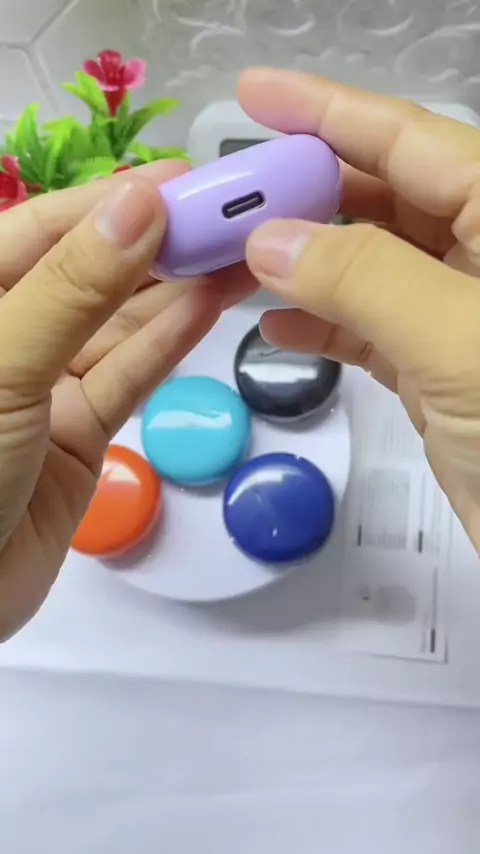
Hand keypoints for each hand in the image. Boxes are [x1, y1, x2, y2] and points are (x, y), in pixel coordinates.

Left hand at [0, 163, 255, 639]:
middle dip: (156, 244)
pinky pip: (126, 377)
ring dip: (174, 290)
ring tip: (239, 254)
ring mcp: (44, 386)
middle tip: (230, 215)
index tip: (184, 179)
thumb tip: (140, 206)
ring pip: (117, 326)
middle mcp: (9, 334)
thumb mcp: (2, 364)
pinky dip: (167, 343)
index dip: (112, 201)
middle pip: (90, 275)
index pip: (42, 230)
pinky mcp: (79, 435)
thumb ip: (72, 289)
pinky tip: (210, 306)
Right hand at [239, 68, 479, 551]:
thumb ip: (367, 280)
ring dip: (303, 261)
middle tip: (230, 194)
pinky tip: (276, 326)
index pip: (411, 142)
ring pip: (369, 267)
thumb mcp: (461, 342)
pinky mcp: (439, 373)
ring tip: (233, 257)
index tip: (257, 95)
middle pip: (384, 198)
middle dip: (305, 191)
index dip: (329, 111)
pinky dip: (322, 327)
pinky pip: (369, 331)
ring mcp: (459, 317)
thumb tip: (273, 239)